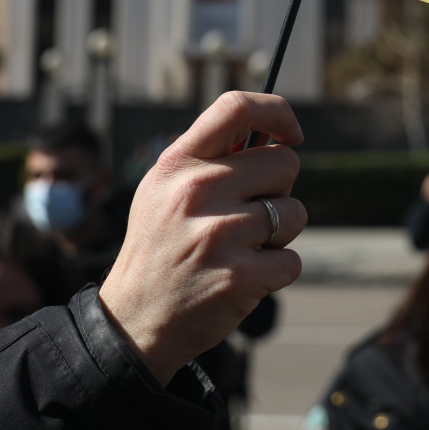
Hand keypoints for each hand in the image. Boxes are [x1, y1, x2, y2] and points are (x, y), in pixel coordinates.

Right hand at [99, 92, 307, 384]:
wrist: (134, 321)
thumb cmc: (161, 248)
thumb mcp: (164, 191)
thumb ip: (210, 159)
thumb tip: (277, 136)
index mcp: (177, 163)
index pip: (236, 107)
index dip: (277, 111)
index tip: (293, 133)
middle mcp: (196, 191)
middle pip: (285, 163)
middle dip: (278, 189)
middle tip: (248, 215)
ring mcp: (219, 234)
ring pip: (294, 213)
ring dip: (279, 234)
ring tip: (240, 249)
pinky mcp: (240, 276)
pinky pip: (292, 259)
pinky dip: (277, 271)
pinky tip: (243, 278)